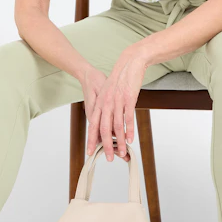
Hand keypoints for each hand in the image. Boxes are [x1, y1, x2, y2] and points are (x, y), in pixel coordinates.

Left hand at [86, 44, 147, 161]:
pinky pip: (128, 118)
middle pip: (104, 129)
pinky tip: (130, 139)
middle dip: (106, 146)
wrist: (129, 62)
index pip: (94, 125)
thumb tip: (108, 121)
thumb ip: (107, 107)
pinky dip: (129, 130)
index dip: (92, 139)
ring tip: (122, 153)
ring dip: (120, 142)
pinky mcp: (128, 99)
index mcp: (100, 103)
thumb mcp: (108, 92)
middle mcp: (106, 104)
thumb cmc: (120, 79)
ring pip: (117, 126)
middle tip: (109, 158)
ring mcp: (117, 102)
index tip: (90, 152)